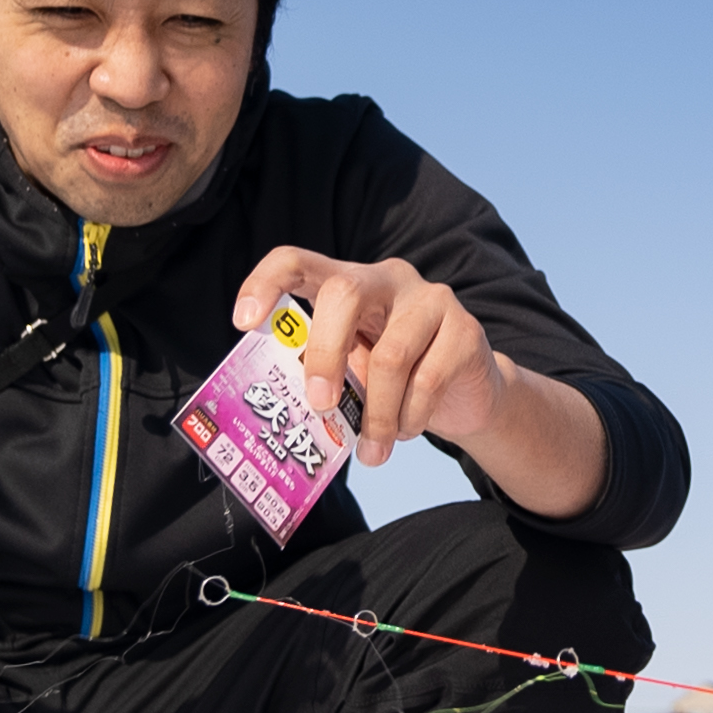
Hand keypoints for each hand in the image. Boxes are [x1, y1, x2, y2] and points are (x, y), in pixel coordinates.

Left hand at [233, 249, 503, 461]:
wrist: (469, 397)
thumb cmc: (397, 383)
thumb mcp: (354, 373)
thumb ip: (326, 374)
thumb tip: (286, 410)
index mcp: (349, 283)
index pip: (298, 262)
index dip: (265, 283)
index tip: (243, 323)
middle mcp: (388, 279)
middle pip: (345, 293)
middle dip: (325, 354)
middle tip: (319, 405)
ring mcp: (431, 299)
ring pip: (390, 354)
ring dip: (377, 415)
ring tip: (372, 451)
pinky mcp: (466, 329)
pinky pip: (427, 380)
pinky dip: (409, 419)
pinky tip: (405, 433)